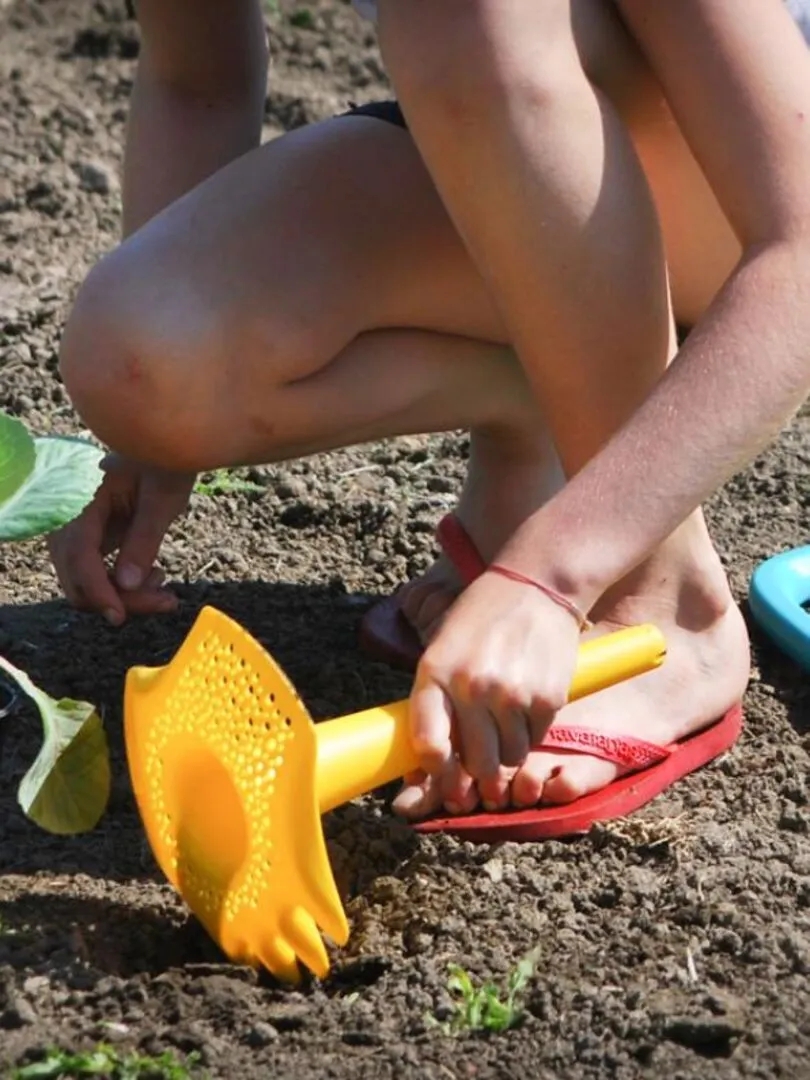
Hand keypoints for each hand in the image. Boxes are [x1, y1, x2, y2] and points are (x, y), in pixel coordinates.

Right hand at [48, 453, 195, 624]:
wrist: (165, 448)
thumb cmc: (166, 463)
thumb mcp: (163, 498)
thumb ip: (144, 540)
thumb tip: (126, 586)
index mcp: (83, 497)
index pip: (79, 553)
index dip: (97, 588)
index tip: (119, 615)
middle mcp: (70, 516)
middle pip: (77, 575)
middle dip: (117, 598)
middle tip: (165, 600)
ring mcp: (77, 530)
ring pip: (85, 581)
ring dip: (122, 595)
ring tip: (163, 585)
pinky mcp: (91, 539)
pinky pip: (96, 573)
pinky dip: (122, 585)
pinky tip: (154, 577)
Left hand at [407, 569, 581, 810]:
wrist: (537, 586)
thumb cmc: (481, 619)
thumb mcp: (443, 648)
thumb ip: (437, 698)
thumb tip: (437, 757)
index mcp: (436, 673)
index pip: (428, 744)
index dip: (436, 771)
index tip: (444, 775)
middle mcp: (472, 687)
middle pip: (474, 763)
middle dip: (476, 777)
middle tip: (479, 777)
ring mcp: (512, 694)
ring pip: (509, 759)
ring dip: (506, 756)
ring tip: (504, 734)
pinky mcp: (547, 698)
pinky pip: (535, 740)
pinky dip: (530, 735)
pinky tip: (525, 711)